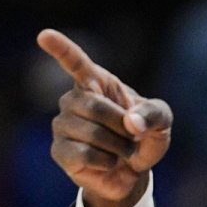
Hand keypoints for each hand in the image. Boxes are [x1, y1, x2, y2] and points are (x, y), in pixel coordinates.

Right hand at [37, 28, 171, 206]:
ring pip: (93, 133)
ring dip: (118, 147)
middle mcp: (73, 100)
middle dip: (122, 126)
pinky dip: (107, 162)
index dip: (62, 49)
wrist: (133, 172)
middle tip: (131, 137)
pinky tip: (107, 162)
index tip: (44, 35)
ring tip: (120, 150)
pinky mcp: (59, 151)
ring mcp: (62, 125)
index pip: (76, 62)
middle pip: (94, 106)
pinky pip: (85, 155)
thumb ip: (153, 114)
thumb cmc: (144, 138)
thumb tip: (131, 123)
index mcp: (97, 83)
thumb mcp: (161, 122)